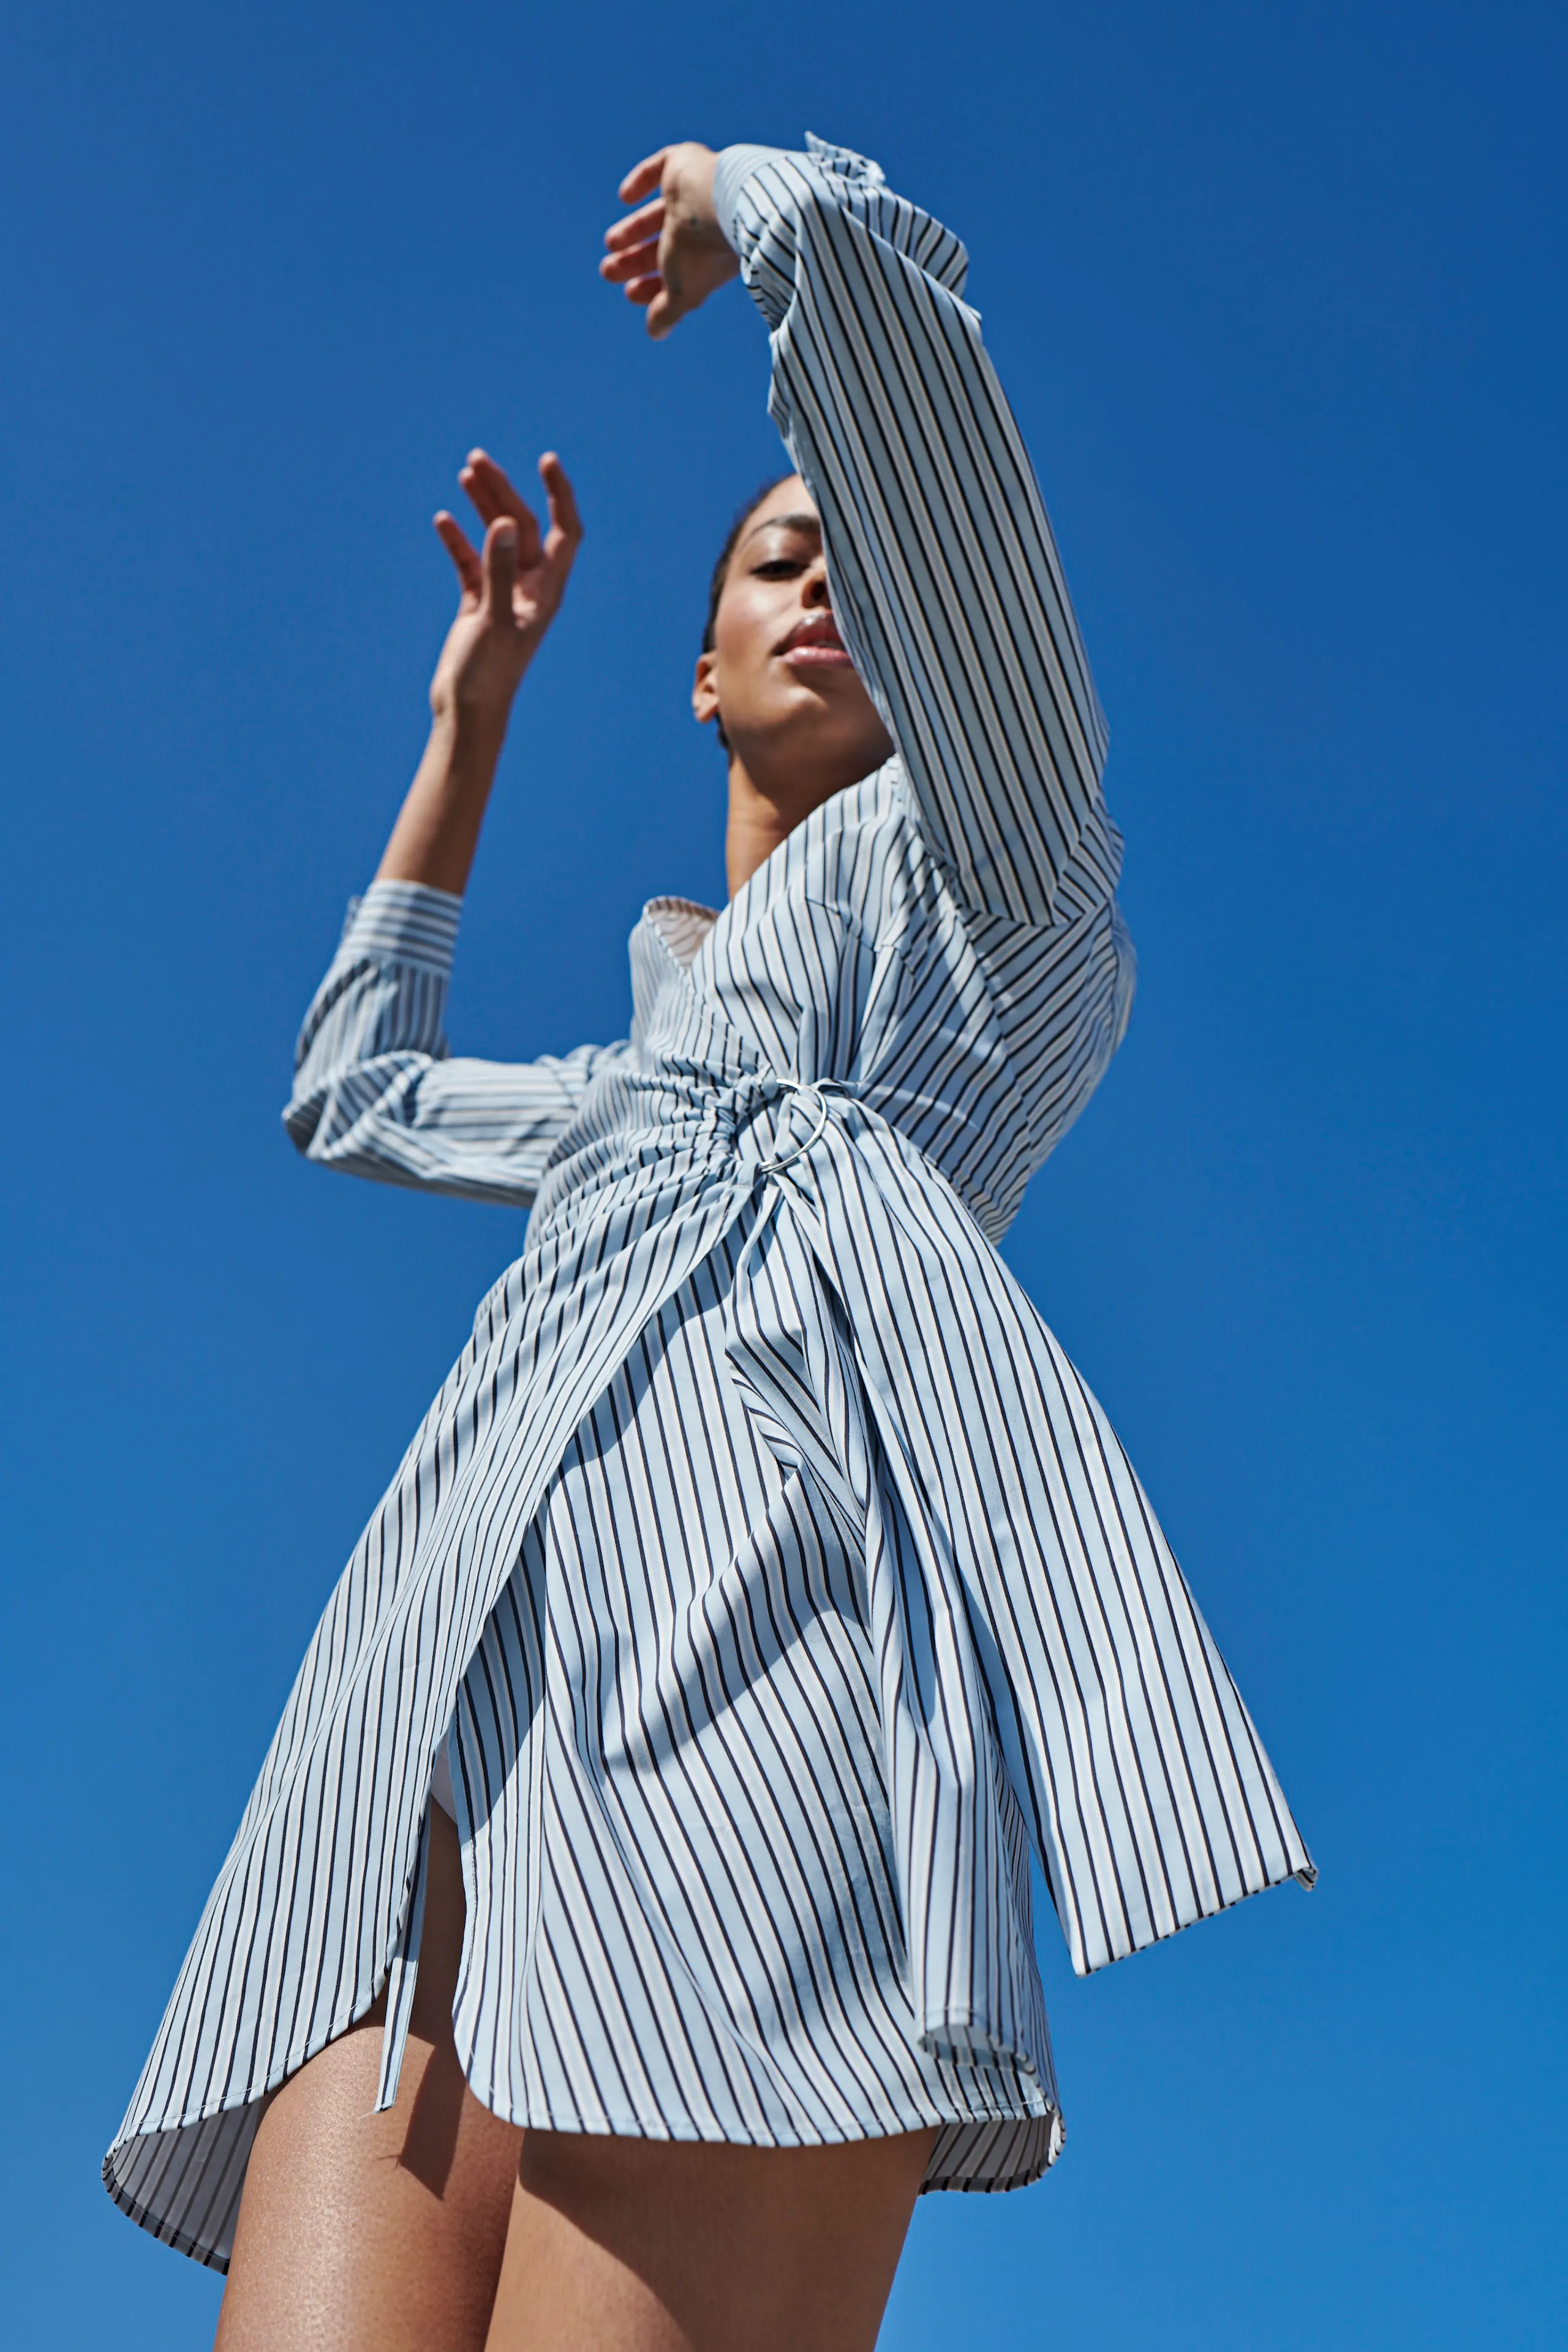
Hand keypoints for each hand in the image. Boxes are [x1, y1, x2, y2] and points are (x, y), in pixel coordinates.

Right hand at [428, 449, 581, 739]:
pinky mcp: (478, 604)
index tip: (545, 460)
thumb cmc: (488, 674)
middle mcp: (530, 588)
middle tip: (476, 460)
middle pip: (522, 526)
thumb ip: (498, 570)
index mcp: (547, 591)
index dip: (560, 494)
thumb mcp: (493, 619)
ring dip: (483, 506)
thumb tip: (502, 523)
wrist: (467, 711)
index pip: (564, 531)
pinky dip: (458, 540)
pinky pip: (470, 562)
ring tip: (465, 474)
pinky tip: (443, 520)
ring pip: (496, 538)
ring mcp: (504, 594)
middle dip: (503, 491)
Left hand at [601, 143, 738, 339]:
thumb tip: (655, 334)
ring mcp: (694, 194)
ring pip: (659, 213)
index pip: (676, 272)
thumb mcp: (682, 292)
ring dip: (633, 230)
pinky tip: (624, 197)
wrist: (722, 205)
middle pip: (663, 244)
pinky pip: (659, 168)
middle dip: (636, 260)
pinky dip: (641, 181)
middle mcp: (702, 226)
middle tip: (609, 271)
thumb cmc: (704, 253)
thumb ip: (668, 313)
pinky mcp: (685, 163)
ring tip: (610, 243)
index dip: (653, 285)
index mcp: (707, 256)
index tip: (631, 294)